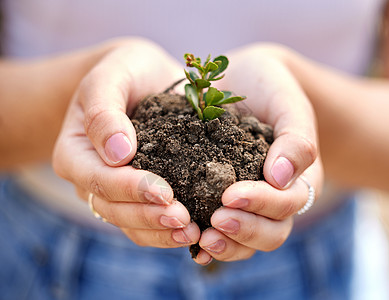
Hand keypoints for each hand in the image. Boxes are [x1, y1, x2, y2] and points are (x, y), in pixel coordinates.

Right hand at [53, 38, 199, 247]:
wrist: (141, 78)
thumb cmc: (124, 72)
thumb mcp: (110, 77)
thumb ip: (105, 111)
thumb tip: (118, 154)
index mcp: (75, 153)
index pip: (98, 179)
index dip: (130, 189)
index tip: (165, 191)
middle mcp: (91, 178)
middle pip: (113, 209)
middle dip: (149, 216)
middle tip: (184, 220)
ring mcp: (114, 191)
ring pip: (130, 224)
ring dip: (160, 231)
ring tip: (192, 232)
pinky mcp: (138, 195)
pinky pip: (147, 222)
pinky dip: (167, 230)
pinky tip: (194, 229)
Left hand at [194, 44, 323, 263]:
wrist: (244, 81)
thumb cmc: (270, 87)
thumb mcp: (287, 102)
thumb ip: (295, 138)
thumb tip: (279, 179)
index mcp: (297, 177)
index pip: (288, 202)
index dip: (261, 203)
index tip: (230, 195)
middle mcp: (276, 197)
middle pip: (272, 232)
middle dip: (244, 230)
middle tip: (215, 221)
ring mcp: (250, 204)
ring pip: (248, 241)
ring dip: (227, 244)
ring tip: (201, 239)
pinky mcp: (222, 202)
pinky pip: (221, 231)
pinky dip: (209, 242)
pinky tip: (191, 243)